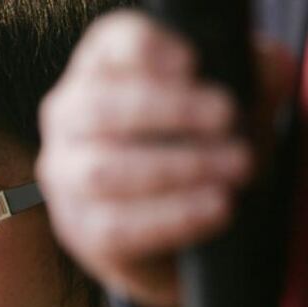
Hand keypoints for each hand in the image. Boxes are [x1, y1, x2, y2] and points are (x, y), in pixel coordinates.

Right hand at [37, 10, 293, 306]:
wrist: (162, 230)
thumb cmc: (190, 149)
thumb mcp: (219, 108)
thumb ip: (247, 82)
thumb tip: (270, 70)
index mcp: (99, 72)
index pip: (111, 47)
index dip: (147, 50)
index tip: (191, 63)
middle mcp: (69, 119)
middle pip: (98, 107)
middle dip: (169, 111)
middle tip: (227, 117)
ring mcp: (66, 177)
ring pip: (104, 171)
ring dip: (177, 167)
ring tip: (236, 166)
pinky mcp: (79, 229)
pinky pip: (117, 226)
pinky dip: (172, 217)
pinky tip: (217, 208)